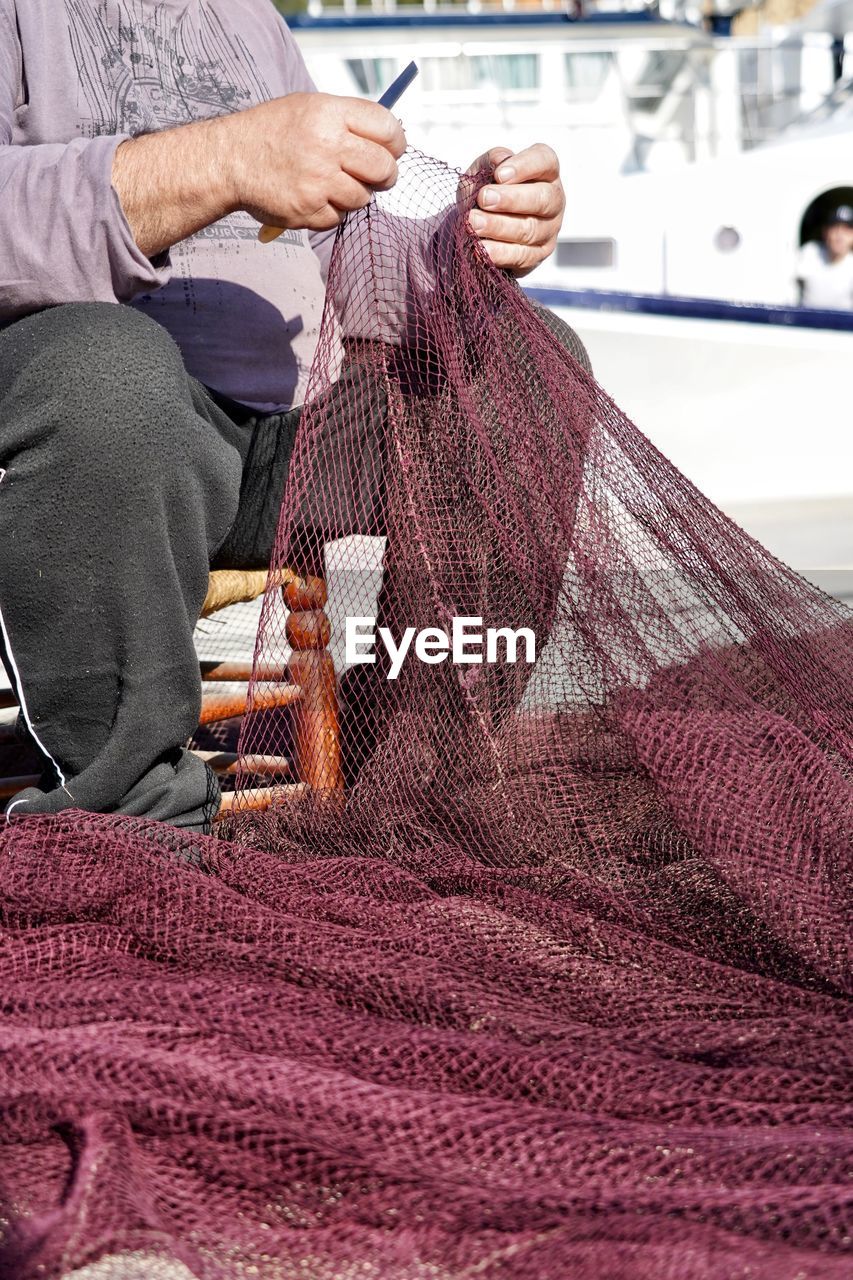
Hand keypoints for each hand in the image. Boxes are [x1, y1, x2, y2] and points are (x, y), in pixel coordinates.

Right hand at [228, 93, 406, 231]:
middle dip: (386, 175)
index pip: (387, 128)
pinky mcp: (308, 209)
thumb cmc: (272, 132)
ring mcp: (317, 180)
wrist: (230, 159)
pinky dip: (331, 211)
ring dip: (355, 195)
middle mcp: (326, 144)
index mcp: (329, 113)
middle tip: (376, 176)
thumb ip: (348, 121)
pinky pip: (339, 217)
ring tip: (332, 184)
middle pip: (383, 168)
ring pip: (363, 198)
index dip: (396, 143)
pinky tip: (313, 197)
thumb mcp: (308, 108)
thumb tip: (389, 140)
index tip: (393, 150)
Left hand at [466, 144, 563, 275]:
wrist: (483, 229)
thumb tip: (499, 159)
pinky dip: (500, 252)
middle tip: (484, 198)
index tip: (499, 174)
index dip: (525, 166)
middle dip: (511, 199)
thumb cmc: (488, 194)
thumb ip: (489, 162)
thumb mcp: (482, 173)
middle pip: (542, 198)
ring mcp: (549, 229)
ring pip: (530, 229)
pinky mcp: (538, 254)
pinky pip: (522, 256)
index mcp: (545, 172)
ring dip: (499, 226)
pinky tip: (482, 248)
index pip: (545, 161)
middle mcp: (553, 200)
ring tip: (474, 223)